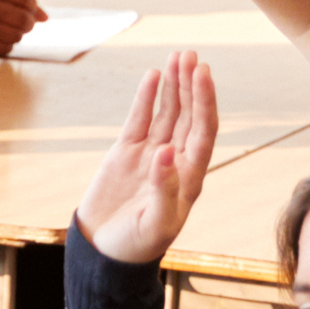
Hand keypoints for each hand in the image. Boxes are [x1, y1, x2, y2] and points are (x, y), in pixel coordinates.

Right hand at [0, 0, 46, 57]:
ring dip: (16, 34)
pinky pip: (4, 49)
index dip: (33, 5)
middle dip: (28, 22)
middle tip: (21, 22)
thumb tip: (45, 17)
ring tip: (3, 29)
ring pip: (16, 36)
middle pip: (24, 18)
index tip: (29, 9)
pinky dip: (5, 45)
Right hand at [71, 48, 223, 264]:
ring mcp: (151, 154)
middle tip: (191, 55)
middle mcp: (175, 161)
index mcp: (189, 177)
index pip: (203, 131)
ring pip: (167, 112)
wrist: (104, 253)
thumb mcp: (155, 224)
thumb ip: (163, 189)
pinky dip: (146, 98)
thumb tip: (165, 152)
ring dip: (174, 85)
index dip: (205, 102)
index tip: (202, 75)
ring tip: (178, 55)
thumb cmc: (137, 246)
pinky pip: (139, 120)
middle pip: (189, 115)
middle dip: (191, 85)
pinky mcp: (126, 153)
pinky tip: (153, 76)